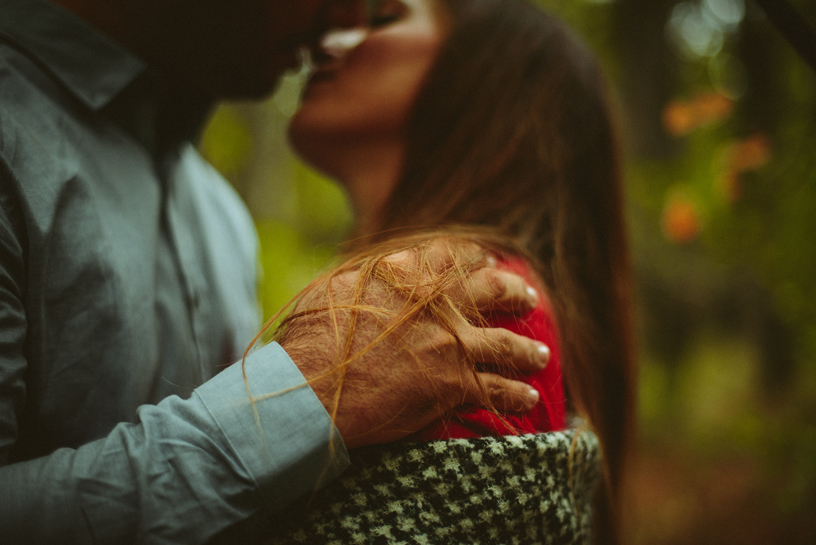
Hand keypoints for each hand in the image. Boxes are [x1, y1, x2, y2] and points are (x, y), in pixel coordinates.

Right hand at [278, 239, 549, 448]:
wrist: (311, 388)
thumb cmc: (310, 339)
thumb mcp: (333, 289)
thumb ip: (367, 277)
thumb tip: (377, 271)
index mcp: (407, 275)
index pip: (450, 257)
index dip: (470, 257)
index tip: (481, 258)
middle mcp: (438, 305)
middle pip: (490, 290)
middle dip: (513, 292)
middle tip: (527, 295)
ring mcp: (451, 345)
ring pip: (506, 343)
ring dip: (527, 349)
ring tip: (541, 353)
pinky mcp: (454, 385)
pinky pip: (498, 390)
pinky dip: (517, 395)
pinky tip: (529, 398)